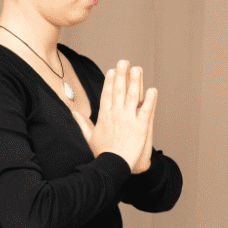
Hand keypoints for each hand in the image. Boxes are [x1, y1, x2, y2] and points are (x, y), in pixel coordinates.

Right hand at [70, 59, 156, 173]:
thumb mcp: (89, 137)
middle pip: (119, 90)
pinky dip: (150, 100)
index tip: (112, 70)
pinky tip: (153, 90)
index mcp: (104, 116)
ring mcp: (129, 120)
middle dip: (121, 75)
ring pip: (132, 96)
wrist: (112, 165)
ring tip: (137, 69)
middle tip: (124, 61)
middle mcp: (116, 115)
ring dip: (135, 82)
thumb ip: (83, 123)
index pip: (107, 94)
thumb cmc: (102, 153)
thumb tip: (74, 113)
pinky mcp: (140, 127)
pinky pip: (146, 110)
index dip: (110, 81)